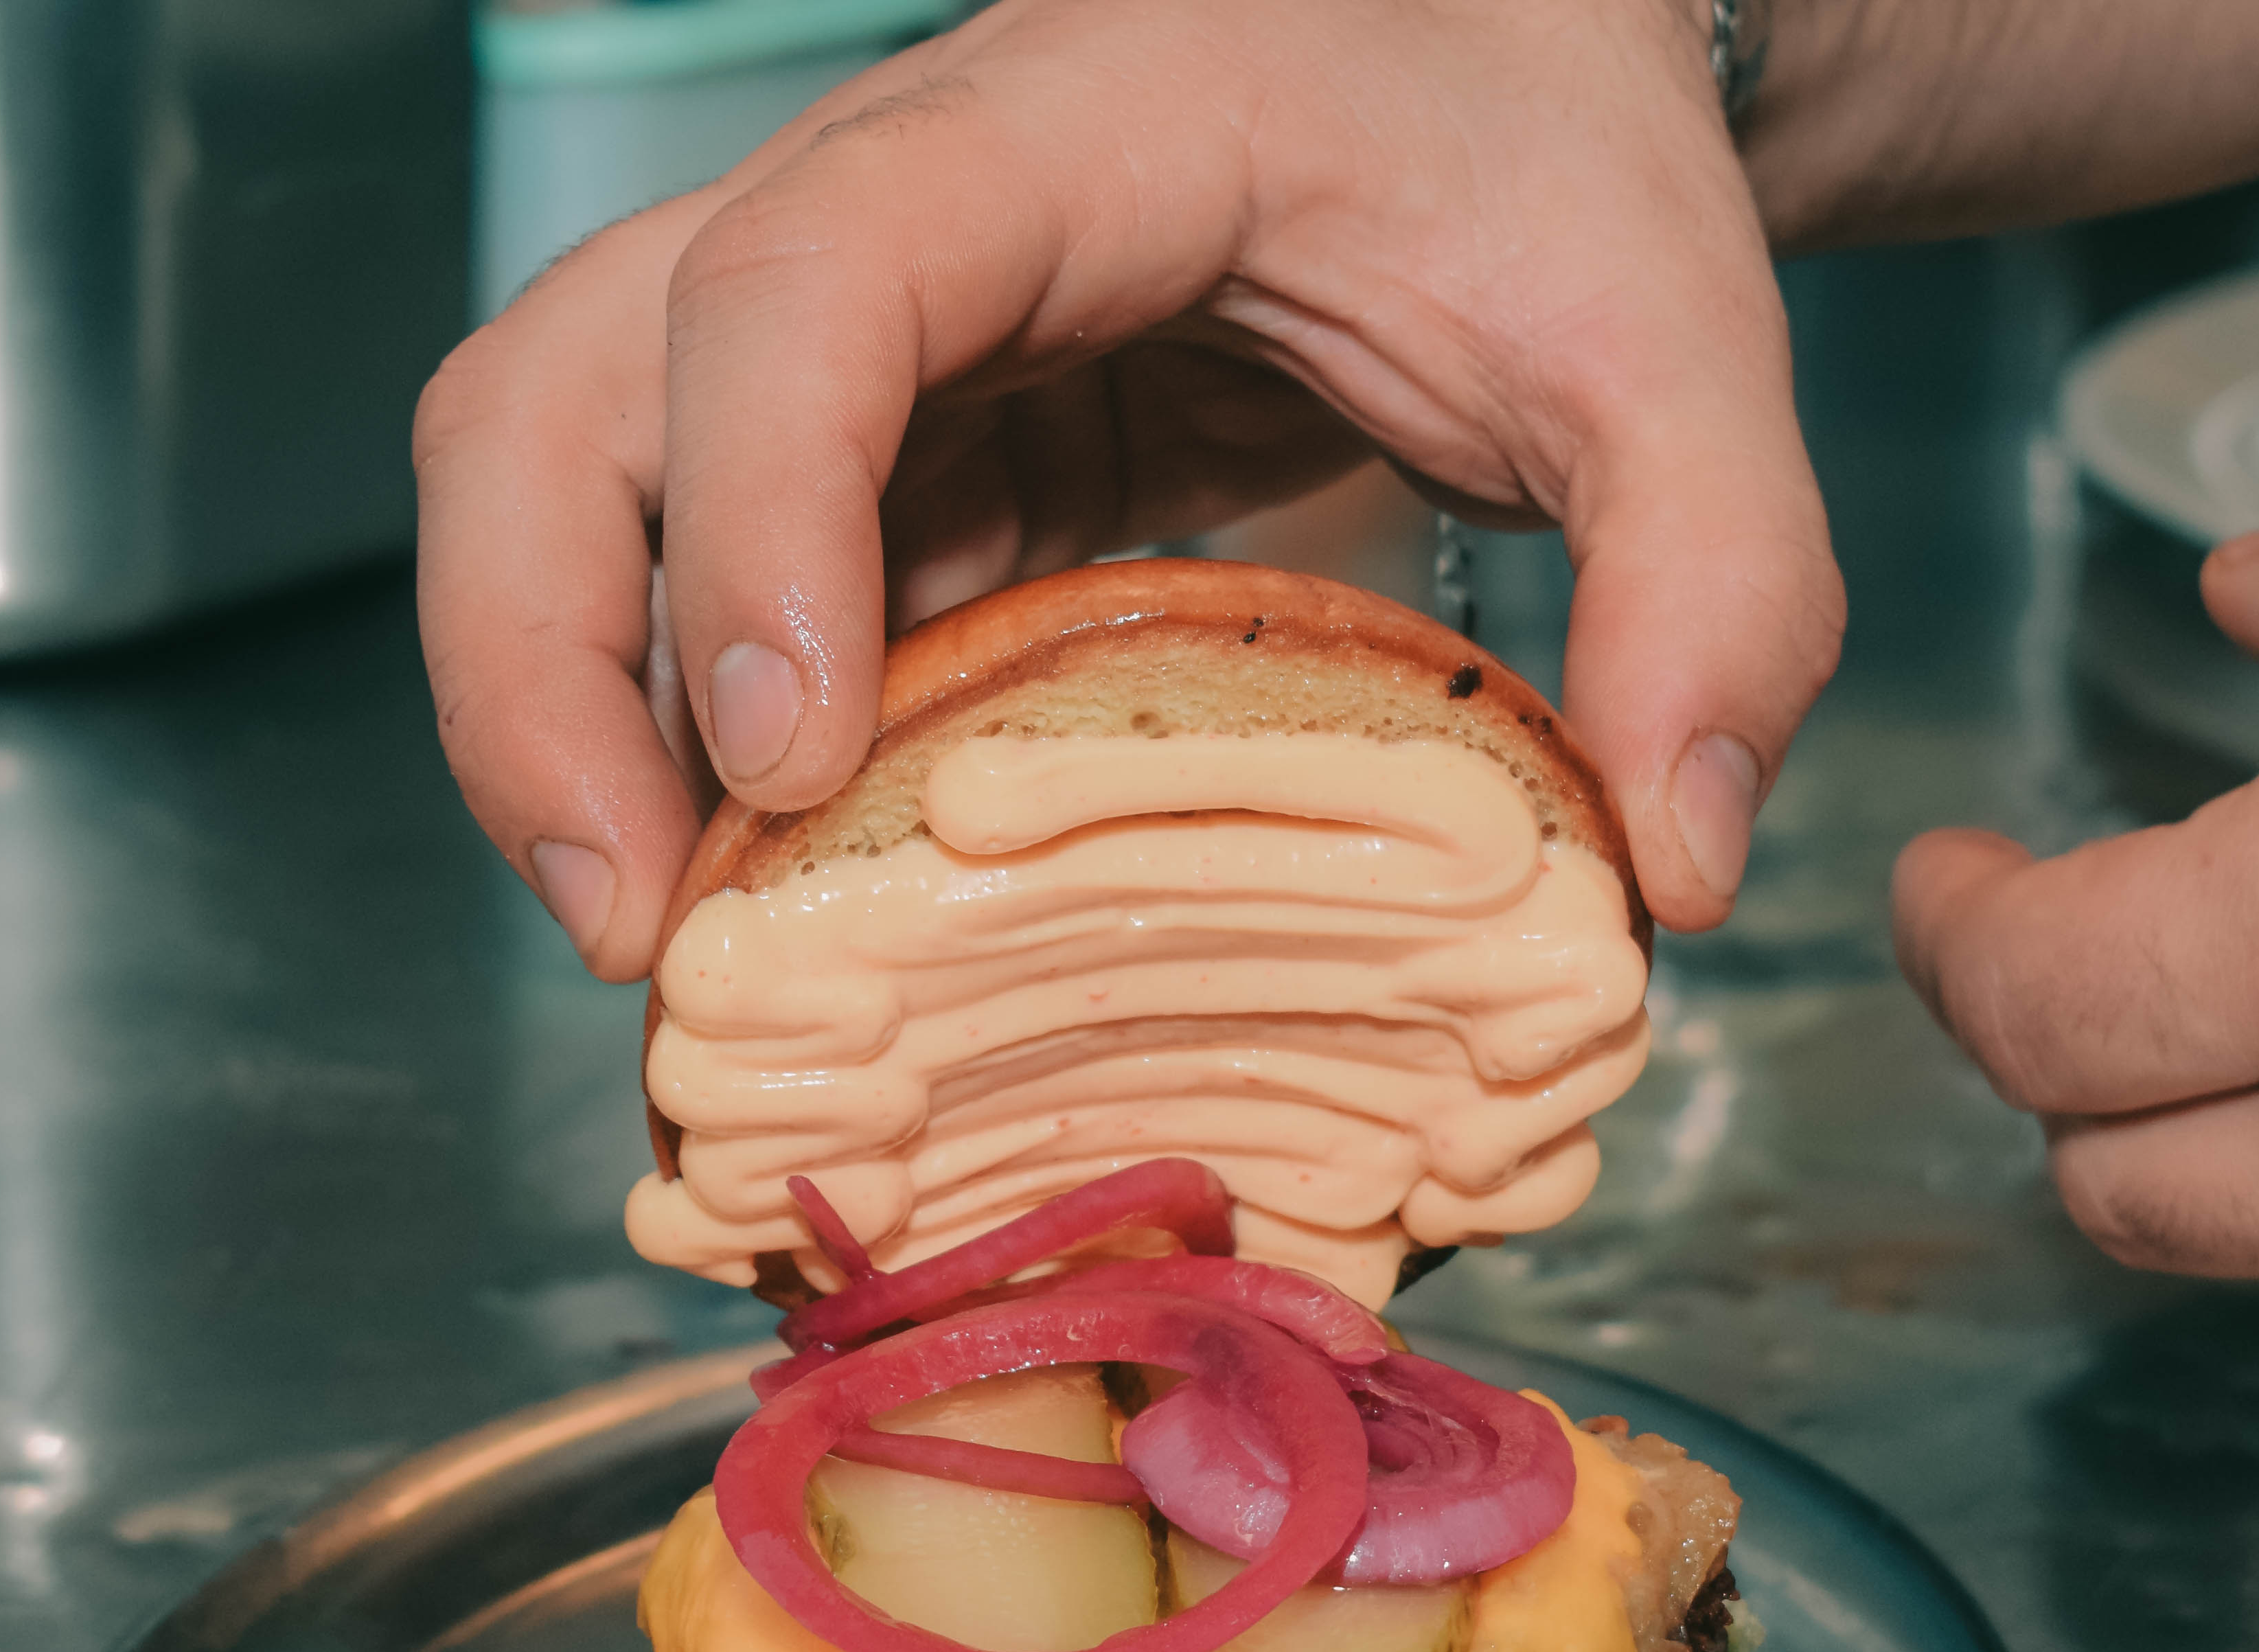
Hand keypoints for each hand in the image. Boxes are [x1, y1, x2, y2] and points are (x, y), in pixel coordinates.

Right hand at [415, 0, 1843, 978]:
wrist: (1497, 45)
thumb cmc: (1553, 152)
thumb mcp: (1683, 348)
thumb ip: (1722, 581)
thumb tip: (1677, 869)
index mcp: (1067, 134)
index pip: (810, 282)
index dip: (755, 512)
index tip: (788, 755)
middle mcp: (889, 211)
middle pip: (558, 383)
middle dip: (536, 662)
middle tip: (637, 932)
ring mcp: (856, 342)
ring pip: (563, 478)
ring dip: (559, 717)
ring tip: (656, 953)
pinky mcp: (882, 452)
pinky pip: (702, 586)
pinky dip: (689, 750)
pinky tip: (778, 915)